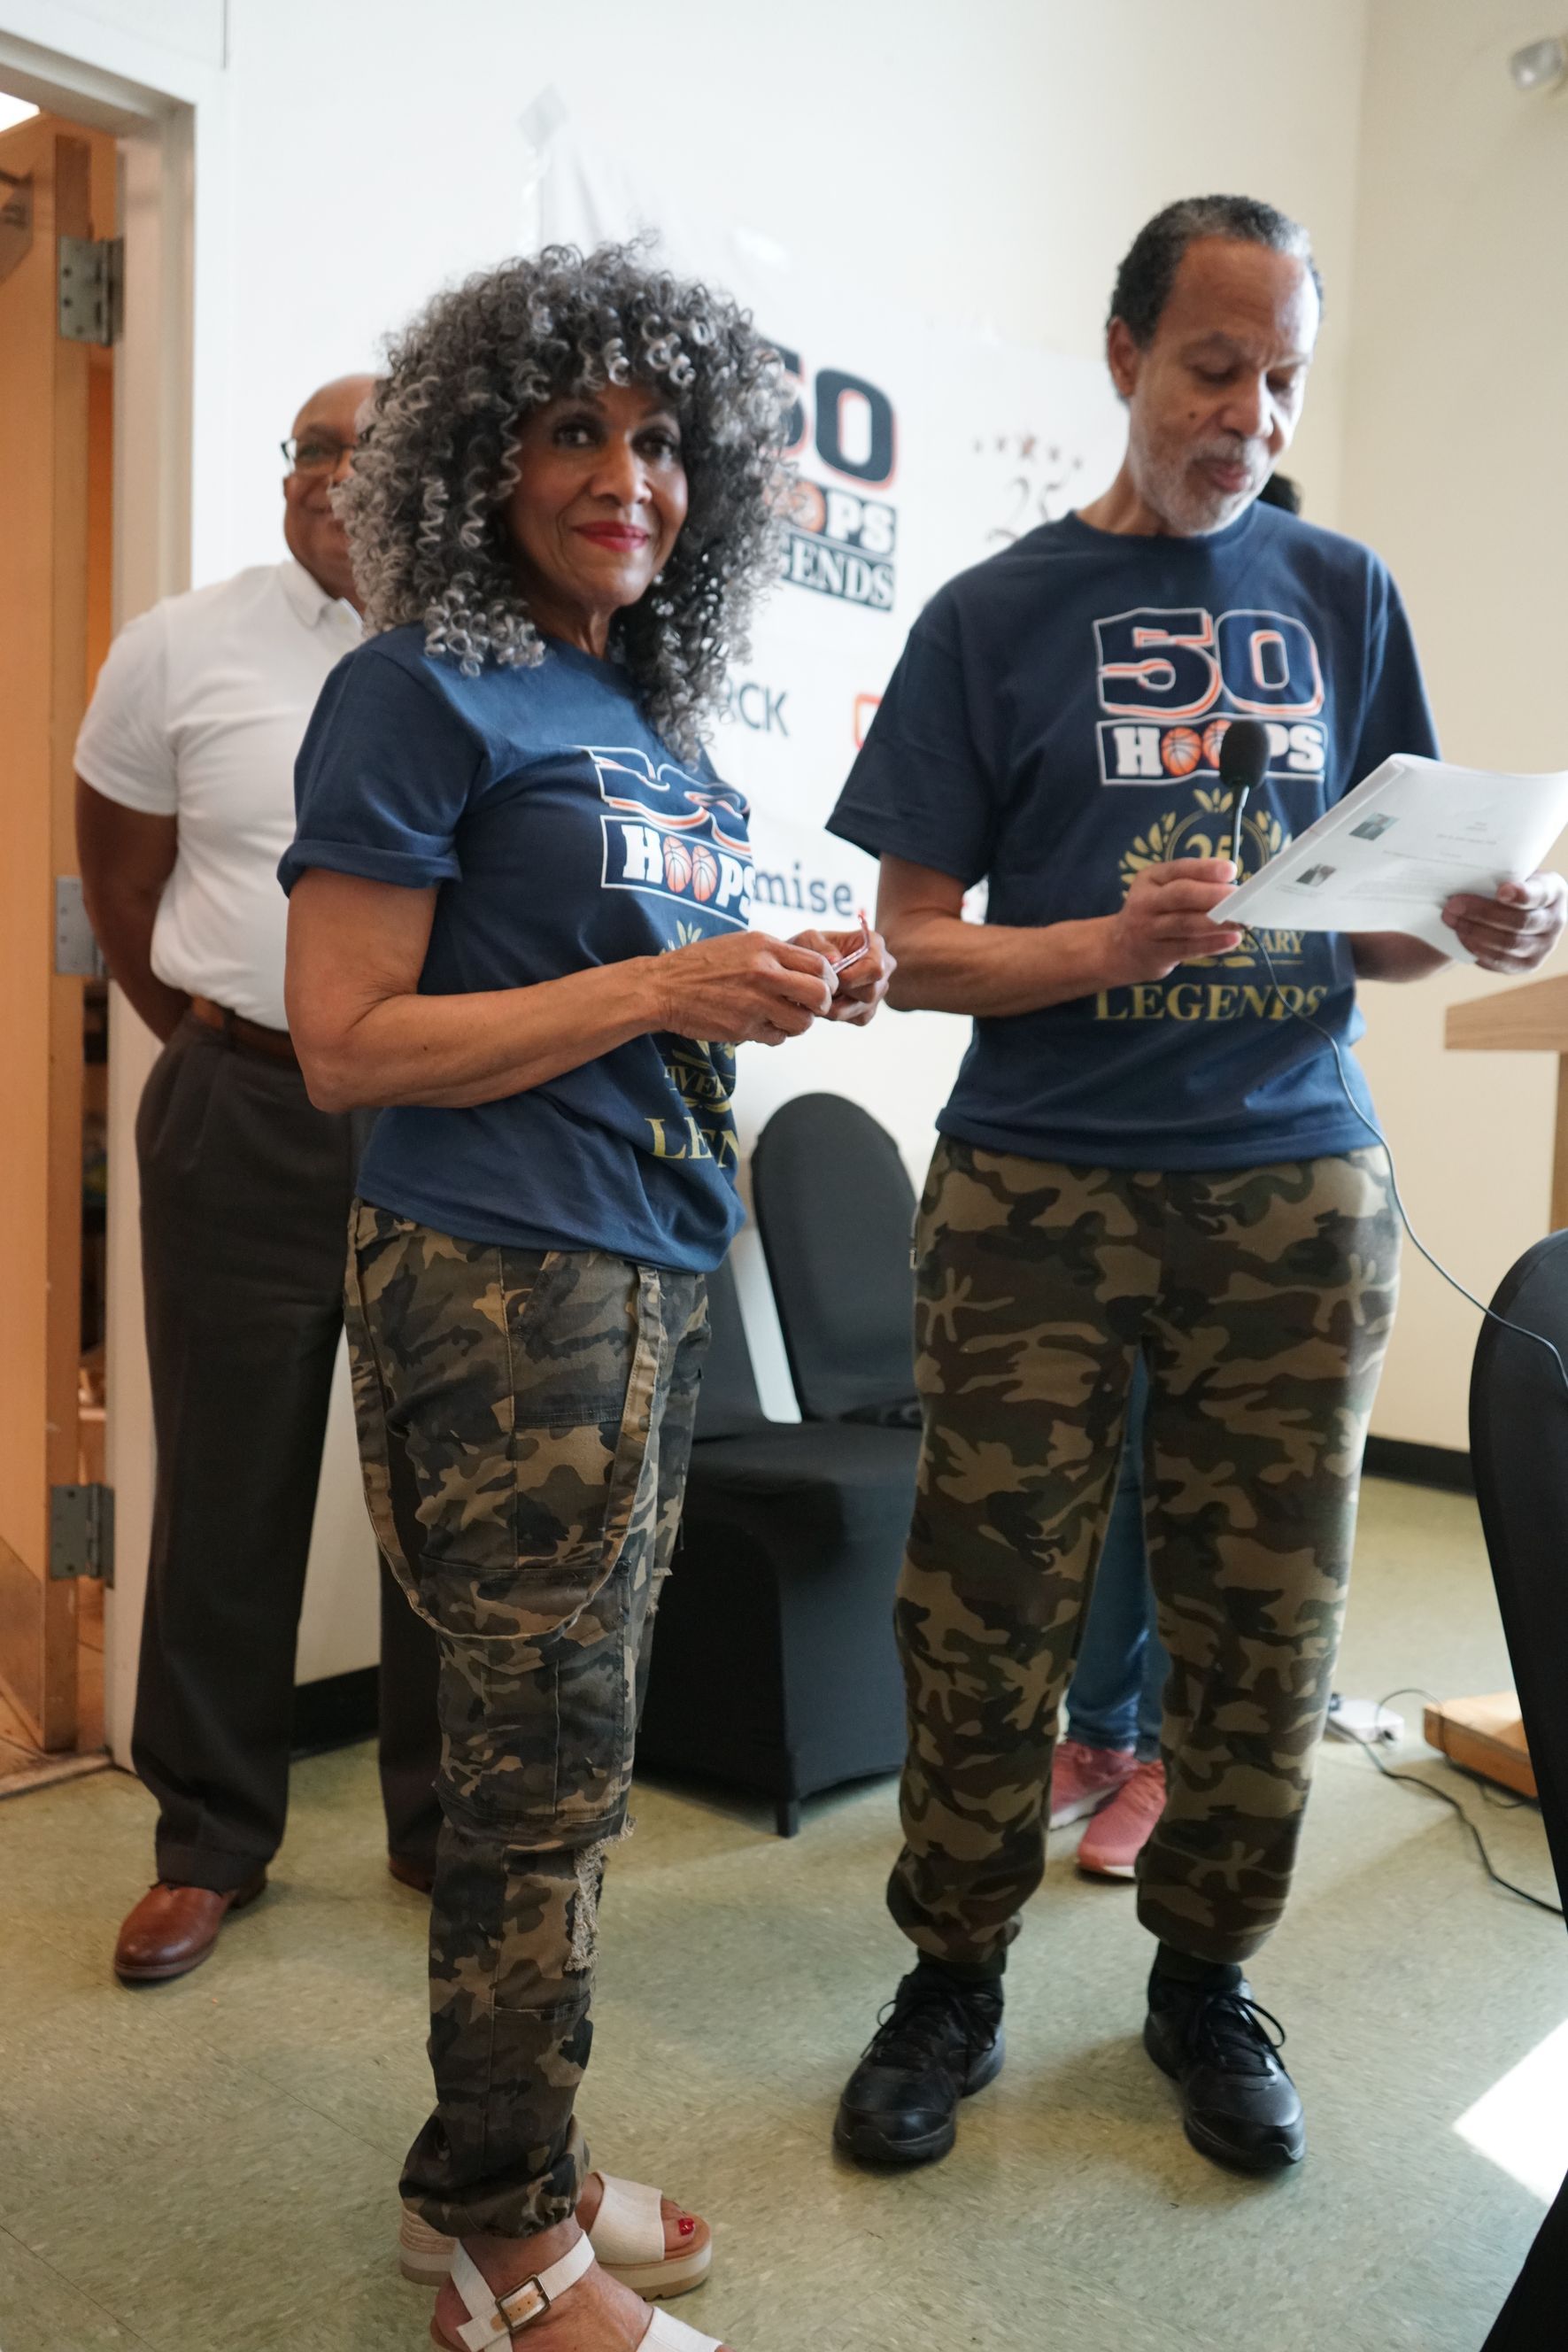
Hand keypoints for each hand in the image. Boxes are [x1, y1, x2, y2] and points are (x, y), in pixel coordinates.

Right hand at [652, 929, 835, 1045]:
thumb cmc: (701, 964)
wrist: (663, 987)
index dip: (827, 979)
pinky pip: (777, 1037)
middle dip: (821, 1005)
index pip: (819, 965)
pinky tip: (759, 1025)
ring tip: (782, 1017)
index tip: (821, 986)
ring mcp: (754, 1002)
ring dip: (798, 1023)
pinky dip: (774, 1035)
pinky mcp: (743, 1028)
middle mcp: (764, 973)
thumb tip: (813, 968)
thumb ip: (776, 954)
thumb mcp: (741, 944)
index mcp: (765, 947)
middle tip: (809, 1006)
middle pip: (820, 995)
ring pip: (803, 1022)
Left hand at [788, 926, 896, 1024]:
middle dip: (842, 994)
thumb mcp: (809, 939)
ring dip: (837, 1007)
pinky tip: (828, 1001)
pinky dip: (839, 1014)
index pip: (875, 969)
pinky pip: (858, 1019)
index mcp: (874, 945)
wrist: (810, 962)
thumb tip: (835, 961)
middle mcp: (882, 968)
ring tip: (821, 995)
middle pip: (870, 993)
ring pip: (864, 1010)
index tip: (831, 977)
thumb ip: (820, 947)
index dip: (852, 977)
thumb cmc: (811, 947)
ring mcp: (879, 991)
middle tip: (821, 988)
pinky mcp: (870, 1009)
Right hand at [1102, 858, 1243, 983]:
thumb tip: (1231, 884)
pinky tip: (1231, 939)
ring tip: (1242, 920)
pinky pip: (1188, 948)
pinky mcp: (1156, 954)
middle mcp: (1145, 902)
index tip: (1230, 871)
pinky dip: (1212, 944)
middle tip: (1240, 898)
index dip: (1205, 869)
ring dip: (1217, 922)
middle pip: (1180, 895)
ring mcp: (1148, 930)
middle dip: (1212, 895)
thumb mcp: (1161, 890)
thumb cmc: (1153, 913)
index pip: (1179, 869)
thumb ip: (1191, 884)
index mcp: (1150, 879)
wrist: (1119, 949)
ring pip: (1185, 924)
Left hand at [1442, 871, 1567, 973]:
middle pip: (1519, 922)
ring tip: (1451, 919)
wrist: (1514, 911)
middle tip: (1453, 905)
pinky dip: (1477, 948)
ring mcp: (1543, 946)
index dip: (1521, 895)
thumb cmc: (1508, 885)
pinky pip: (1500, 961)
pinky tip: (1461, 936)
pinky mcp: (1527, 965)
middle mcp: (1555, 921)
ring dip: (1474, 932)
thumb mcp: (1512, 874)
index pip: (1540, 895)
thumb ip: (1500, 874)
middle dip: (1482, 913)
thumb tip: (1464, 872)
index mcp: (1554, 892)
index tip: (1501, 891)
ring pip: (1508, 944)